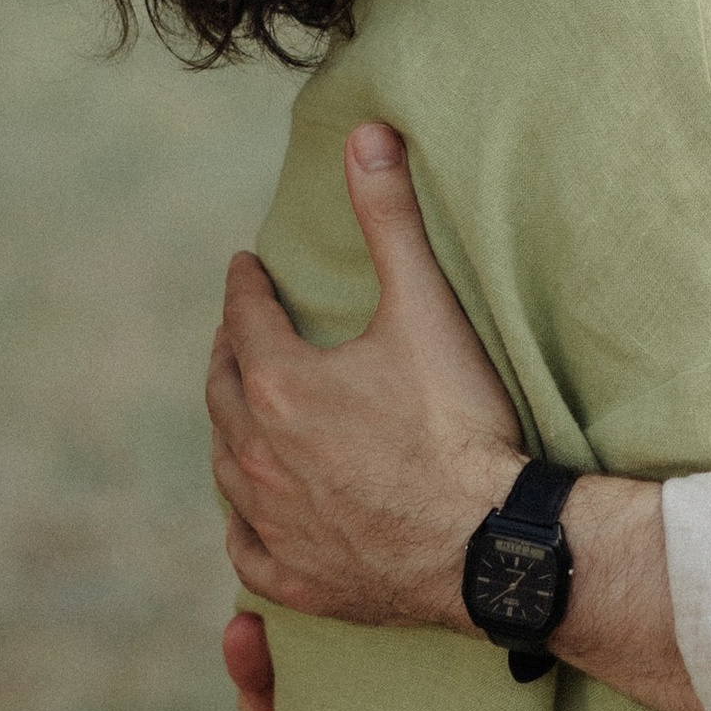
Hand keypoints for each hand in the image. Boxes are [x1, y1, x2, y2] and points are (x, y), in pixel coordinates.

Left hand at [209, 121, 522, 628]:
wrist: (489, 545)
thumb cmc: (460, 427)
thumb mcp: (427, 311)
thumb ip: (391, 220)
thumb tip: (368, 135)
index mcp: (278, 383)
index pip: (245, 317)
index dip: (245, 286)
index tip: (246, 268)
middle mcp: (258, 453)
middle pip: (221, 389)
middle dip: (228, 352)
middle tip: (239, 333)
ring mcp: (274, 521)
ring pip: (225, 466)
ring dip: (229, 430)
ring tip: (241, 411)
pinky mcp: (298, 576)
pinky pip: (246, 547)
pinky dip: (243, 523)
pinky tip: (250, 513)